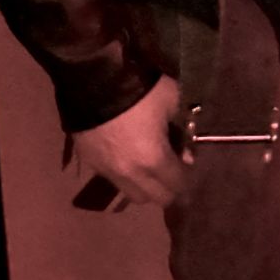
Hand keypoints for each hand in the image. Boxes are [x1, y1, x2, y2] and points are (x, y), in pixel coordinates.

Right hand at [73, 76, 187, 205]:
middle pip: (156, 198)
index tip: (188, 164)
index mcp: (154, 160)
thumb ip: (183, 127)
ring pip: (132, 193)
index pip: (178, 185)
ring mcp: (107, 171)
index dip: (187, 177)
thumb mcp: (172, 99)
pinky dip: (123, 174)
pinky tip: (125, 155)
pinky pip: (113, 179)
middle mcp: (131, 174)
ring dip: (144, 186)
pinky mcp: (90, 163)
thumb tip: (185, 148)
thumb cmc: (140, 91)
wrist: (94, 81)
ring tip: (147, 166)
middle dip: (168, 188)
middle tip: (172, 169)